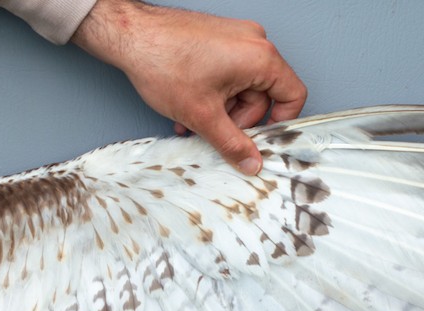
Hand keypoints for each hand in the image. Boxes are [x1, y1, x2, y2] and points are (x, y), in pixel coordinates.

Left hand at [72, 0, 306, 173]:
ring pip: (241, 88)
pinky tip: (188, 108)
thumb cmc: (164, 62)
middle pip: (263, 96)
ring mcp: (235, 39)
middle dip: (236, 121)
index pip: (293, 95)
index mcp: (261, 58)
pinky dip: (212, 95)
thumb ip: (232, 143)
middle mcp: (253, 43)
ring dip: (219, 111)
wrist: (131, 34)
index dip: (279, 124)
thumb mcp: (202, 115)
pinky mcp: (218, 39)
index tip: (259, 142)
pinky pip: (227, 74)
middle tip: (212, 133)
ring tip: (191, 121)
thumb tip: (251, 162)